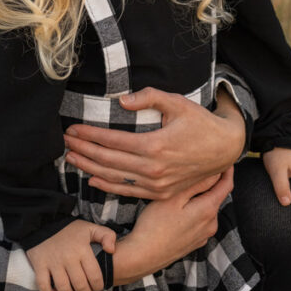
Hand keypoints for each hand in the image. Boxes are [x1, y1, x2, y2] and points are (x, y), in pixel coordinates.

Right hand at [27, 220, 115, 290]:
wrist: (44, 222)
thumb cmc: (69, 230)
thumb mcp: (90, 228)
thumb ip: (107, 235)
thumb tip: (111, 251)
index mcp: (82, 249)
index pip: (95, 276)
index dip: (98, 286)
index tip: (97, 286)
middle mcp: (68, 257)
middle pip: (80, 286)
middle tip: (86, 290)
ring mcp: (53, 262)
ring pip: (64, 289)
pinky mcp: (40, 266)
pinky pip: (44, 287)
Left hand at [63, 87, 244, 199]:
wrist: (225, 148)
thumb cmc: (200, 122)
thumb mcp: (177, 103)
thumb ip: (149, 98)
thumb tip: (121, 101)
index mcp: (155, 146)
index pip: (112, 141)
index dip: (89, 135)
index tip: (72, 130)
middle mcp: (153, 169)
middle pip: (108, 161)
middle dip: (83, 151)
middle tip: (64, 143)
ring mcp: (157, 185)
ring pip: (114, 178)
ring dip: (90, 169)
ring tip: (71, 159)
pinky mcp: (161, 193)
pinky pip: (129, 191)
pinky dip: (108, 186)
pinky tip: (92, 180)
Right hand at [113, 167, 233, 284]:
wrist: (144, 256)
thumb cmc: (155, 224)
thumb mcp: (173, 197)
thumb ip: (196, 184)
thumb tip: (215, 171)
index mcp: (208, 210)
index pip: (226, 186)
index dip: (227, 170)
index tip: (225, 158)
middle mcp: (211, 224)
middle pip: (215, 196)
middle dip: (210, 183)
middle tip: (196, 169)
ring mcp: (204, 235)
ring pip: (206, 208)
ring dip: (200, 198)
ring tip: (184, 189)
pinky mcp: (195, 242)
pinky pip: (200, 221)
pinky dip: (195, 211)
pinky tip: (179, 210)